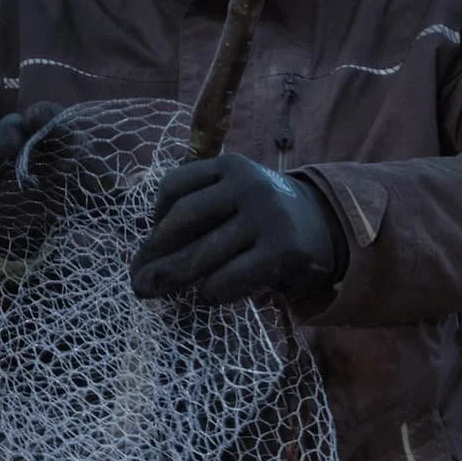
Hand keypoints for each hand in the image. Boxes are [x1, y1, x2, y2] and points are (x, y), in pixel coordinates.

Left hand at [130, 152, 344, 306]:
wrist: (325, 227)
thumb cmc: (262, 218)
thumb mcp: (234, 197)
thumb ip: (198, 214)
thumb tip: (144, 260)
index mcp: (230, 166)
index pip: (174, 186)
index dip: (155, 216)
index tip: (153, 240)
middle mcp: (247, 185)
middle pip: (183, 221)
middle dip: (154, 254)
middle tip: (136, 280)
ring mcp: (266, 217)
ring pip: (202, 255)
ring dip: (172, 277)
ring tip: (153, 291)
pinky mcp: (281, 252)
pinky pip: (228, 279)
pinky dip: (210, 292)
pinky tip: (208, 294)